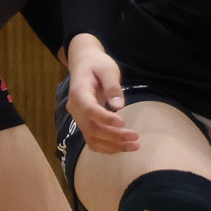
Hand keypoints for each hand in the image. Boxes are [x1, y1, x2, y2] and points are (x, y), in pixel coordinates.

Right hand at [64, 35, 133, 152]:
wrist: (83, 63)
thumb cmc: (96, 63)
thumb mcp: (107, 68)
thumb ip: (113, 86)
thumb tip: (119, 106)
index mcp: (79, 92)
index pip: (89, 110)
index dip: (105, 119)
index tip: (123, 123)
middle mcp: (75, 108)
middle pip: (91, 128)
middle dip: (114, 136)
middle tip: (135, 137)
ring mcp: (78, 117)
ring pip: (91, 138)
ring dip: (112, 146)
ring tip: (134, 146)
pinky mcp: (84, 122)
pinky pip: (92, 140)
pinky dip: (107, 147)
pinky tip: (123, 147)